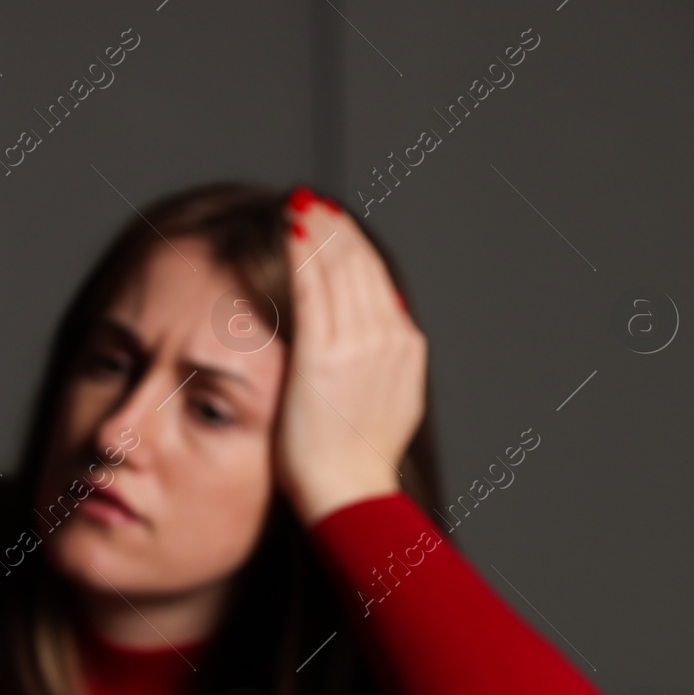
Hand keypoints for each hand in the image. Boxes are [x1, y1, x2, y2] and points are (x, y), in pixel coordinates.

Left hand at [274, 187, 426, 525]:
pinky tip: (288, 228)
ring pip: (338, 269)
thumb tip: (383, 335)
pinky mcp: (323, 354)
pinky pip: (312, 288)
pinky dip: (302, 253)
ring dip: (318, 231)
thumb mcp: (389, 405)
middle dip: (336, 230)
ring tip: (300, 205)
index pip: (377, 282)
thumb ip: (386, 366)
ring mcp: (357, 344)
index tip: (336, 226)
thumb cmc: (355, 463)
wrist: (349, 493)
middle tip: (312, 201)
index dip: (355, 249)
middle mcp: (387, 338)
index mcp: (405, 348)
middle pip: (361, 266)